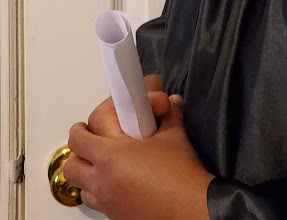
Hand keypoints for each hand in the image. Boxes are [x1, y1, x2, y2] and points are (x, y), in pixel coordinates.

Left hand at [64, 91, 213, 219]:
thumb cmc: (180, 174)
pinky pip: (95, 202)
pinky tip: (119, 182)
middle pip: (71, 165)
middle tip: (91, 140)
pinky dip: (99, 191)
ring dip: (87, 173)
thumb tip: (171, 103)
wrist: (189, 208)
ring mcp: (107, 201)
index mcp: (111, 155)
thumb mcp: (175, 135)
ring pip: (80, 187)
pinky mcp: (115, 216)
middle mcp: (103, 181)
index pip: (79, 138)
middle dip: (79, 151)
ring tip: (103, 163)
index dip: (81, 128)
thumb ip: (169, 114)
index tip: (87, 124)